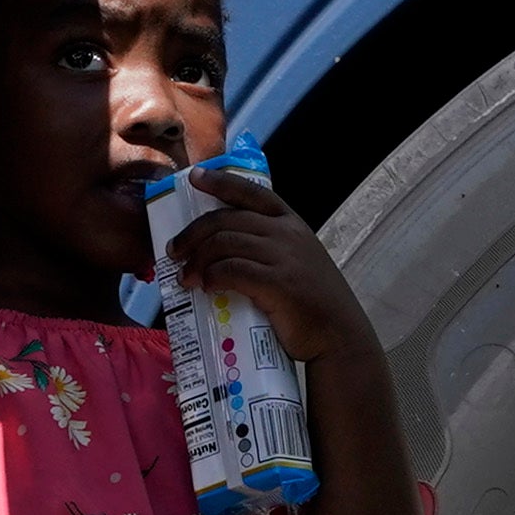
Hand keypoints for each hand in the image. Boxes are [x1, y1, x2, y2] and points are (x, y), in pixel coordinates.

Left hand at [167, 170, 376, 363]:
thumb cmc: (312, 304)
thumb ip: (269, 250)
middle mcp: (287, 233)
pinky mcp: (278, 283)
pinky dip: (212, 276)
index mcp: (291, 223)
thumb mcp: (297, 263)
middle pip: (226, 219)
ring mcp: (284, 256)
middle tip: (174, 252)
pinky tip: (206, 287)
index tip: (195, 178)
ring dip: (197, 260)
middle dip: (193, 233)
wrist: (339, 336)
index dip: (220, 182)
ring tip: (185, 277)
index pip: (251, 192)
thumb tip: (222, 253)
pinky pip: (232, 270)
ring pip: (224, 243)